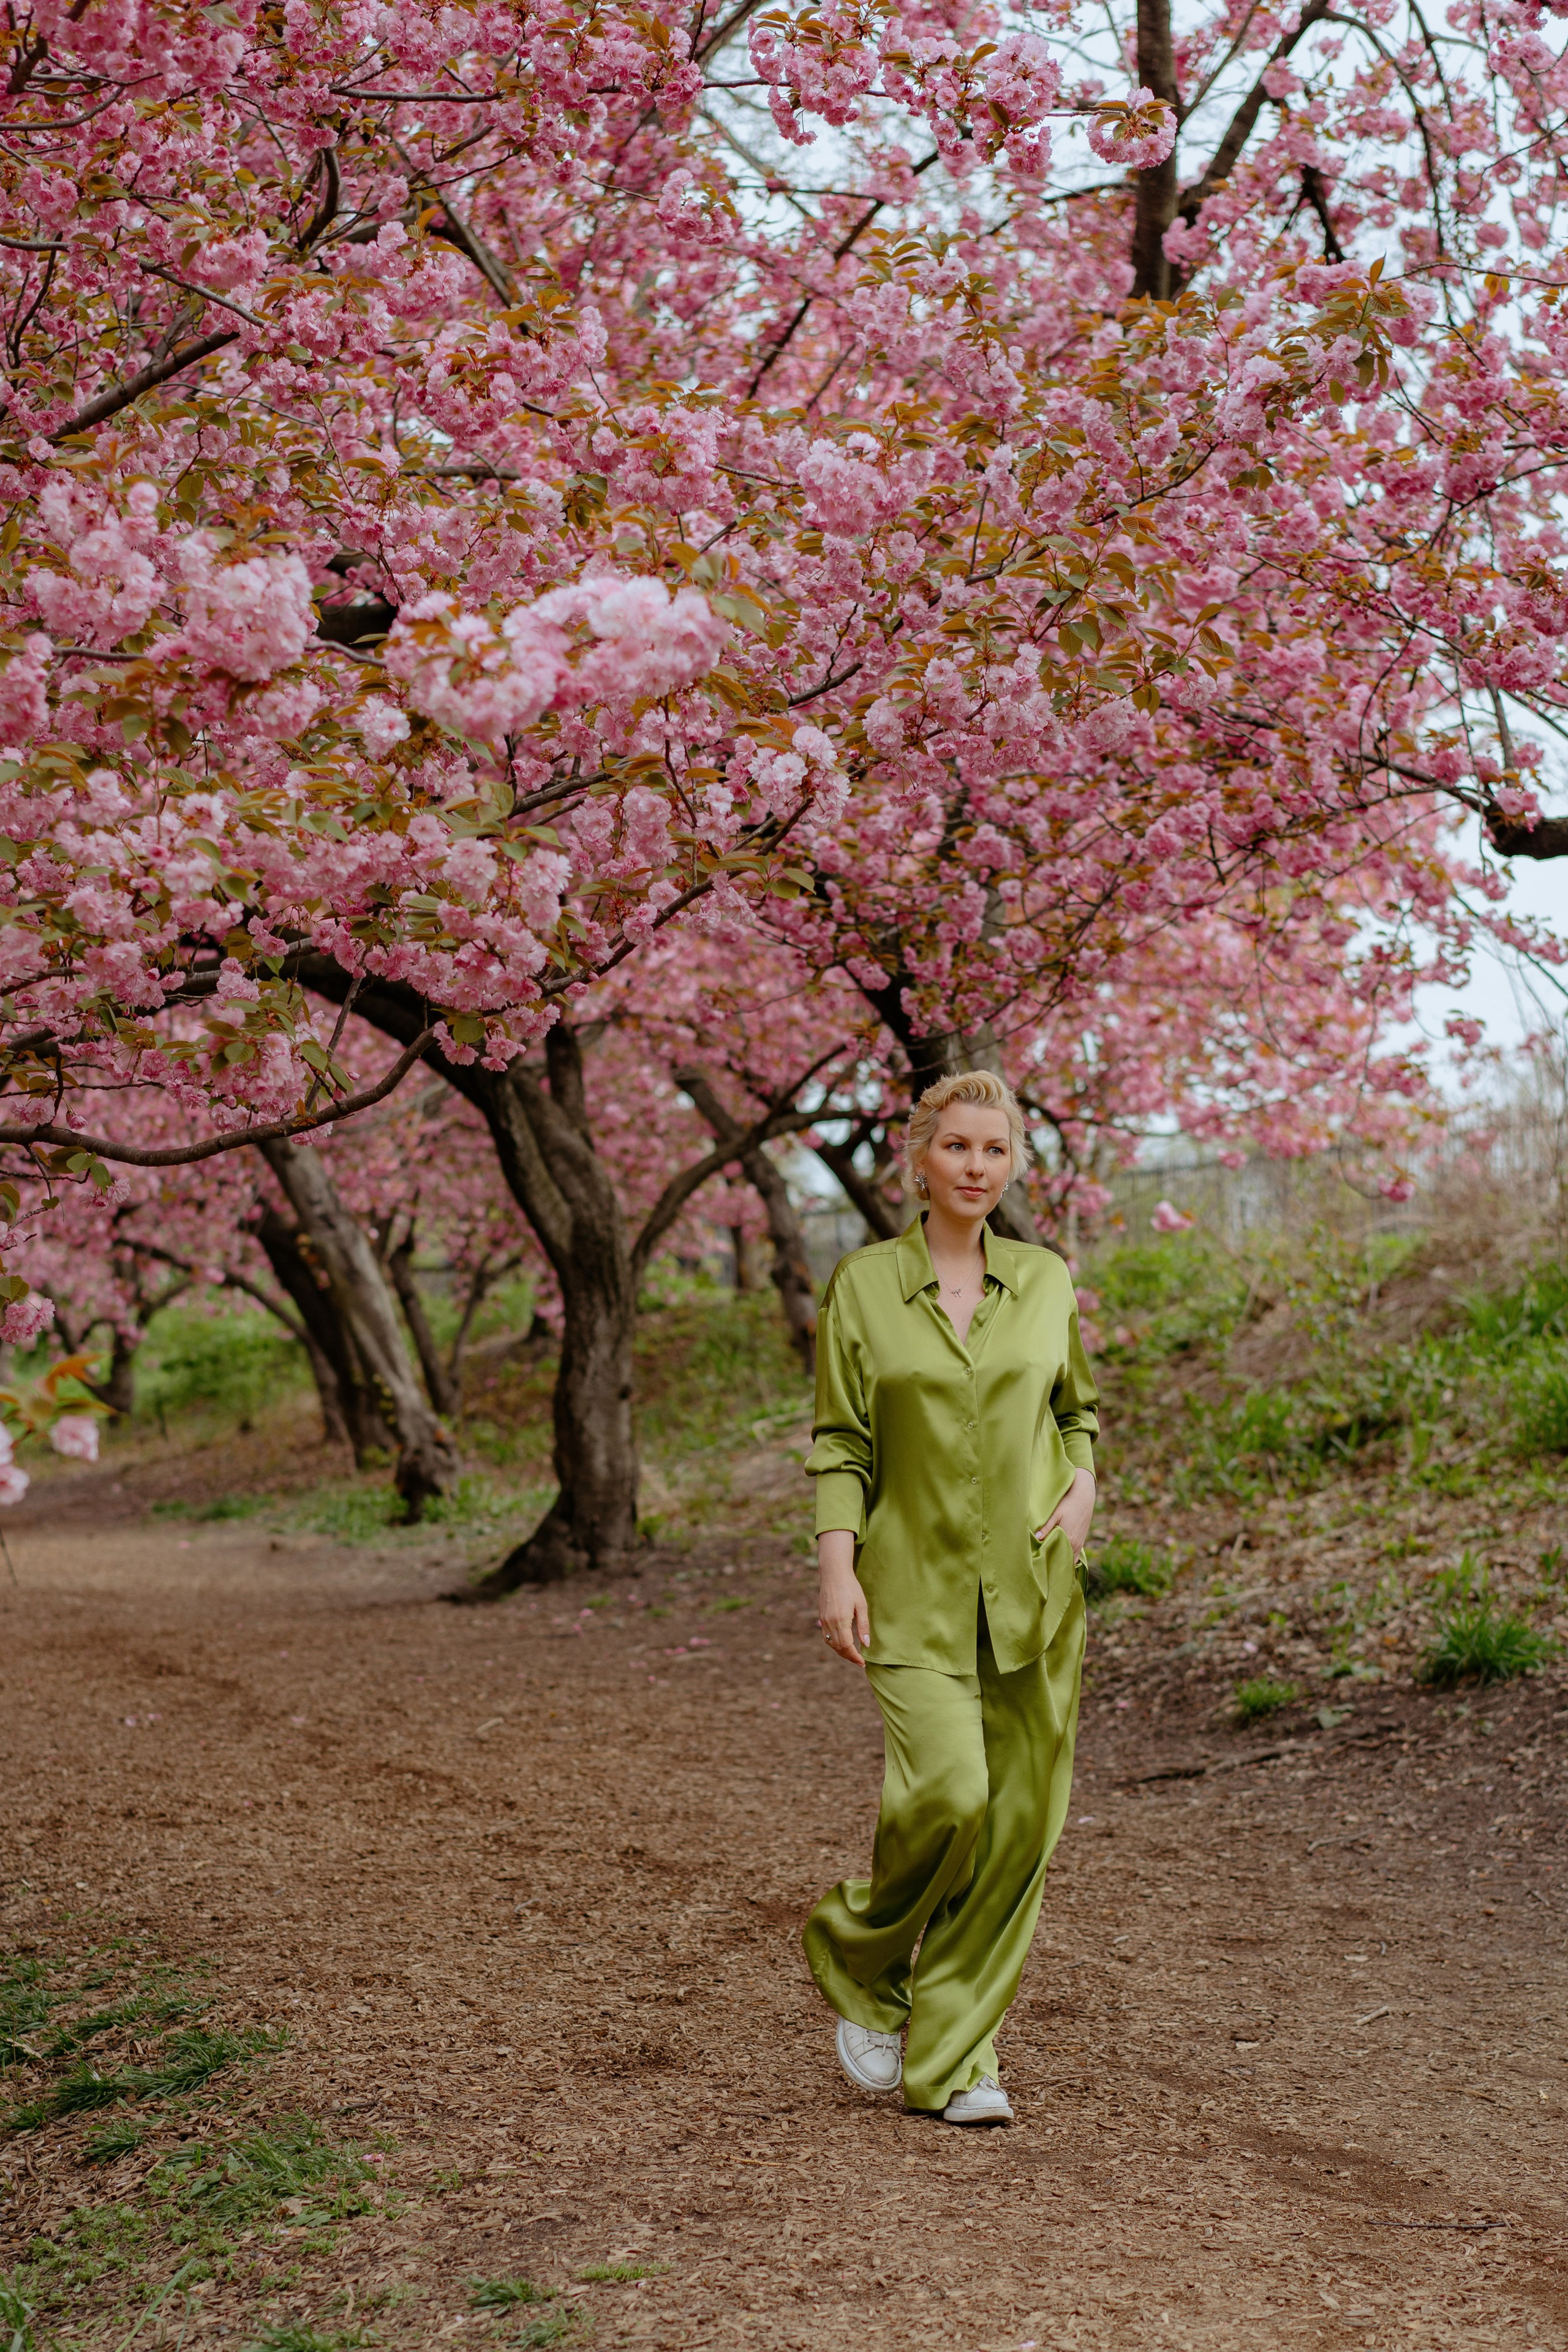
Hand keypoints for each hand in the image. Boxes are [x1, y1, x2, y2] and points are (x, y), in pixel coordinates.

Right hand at [817, 1529, 869, 1667]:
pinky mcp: (821, 1617)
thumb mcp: (862, 1605)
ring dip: (841, 1652)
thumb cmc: (851, 1587)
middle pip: (838, 1647)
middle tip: (860, 1661)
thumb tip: (866, 1644)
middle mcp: (830, 1622)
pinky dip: (834, 1644)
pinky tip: (842, 1643)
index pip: (846, 1646)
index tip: (862, 1662)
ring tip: (852, 1655)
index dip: (854, 1656)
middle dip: (849, 1657)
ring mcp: (823, 1620)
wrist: (833, 1573)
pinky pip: (826, 1636)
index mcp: (841, 1620)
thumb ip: (863, 1625)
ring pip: (831, 1643)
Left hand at [1036, 1466, 1096, 1557]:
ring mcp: (1080, 1542)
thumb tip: (1036, 1538)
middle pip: (1065, 1560)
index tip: (1042, 1562)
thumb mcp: (1056, 1514)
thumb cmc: (1068, 1504)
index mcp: (1069, 1538)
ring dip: (1063, 1559)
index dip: (1051, 1561)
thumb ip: (1046, 1527)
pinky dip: (1069, 1556)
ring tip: (1053, 1561)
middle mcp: (1076, 1543)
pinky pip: (1076, 1553)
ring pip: (1072, 1558)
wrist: (1084, 1498)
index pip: (1059, 1557)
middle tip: (1046, 1564)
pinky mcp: (1082, 1540)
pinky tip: (1061, 1554)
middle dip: (1056, 1562)